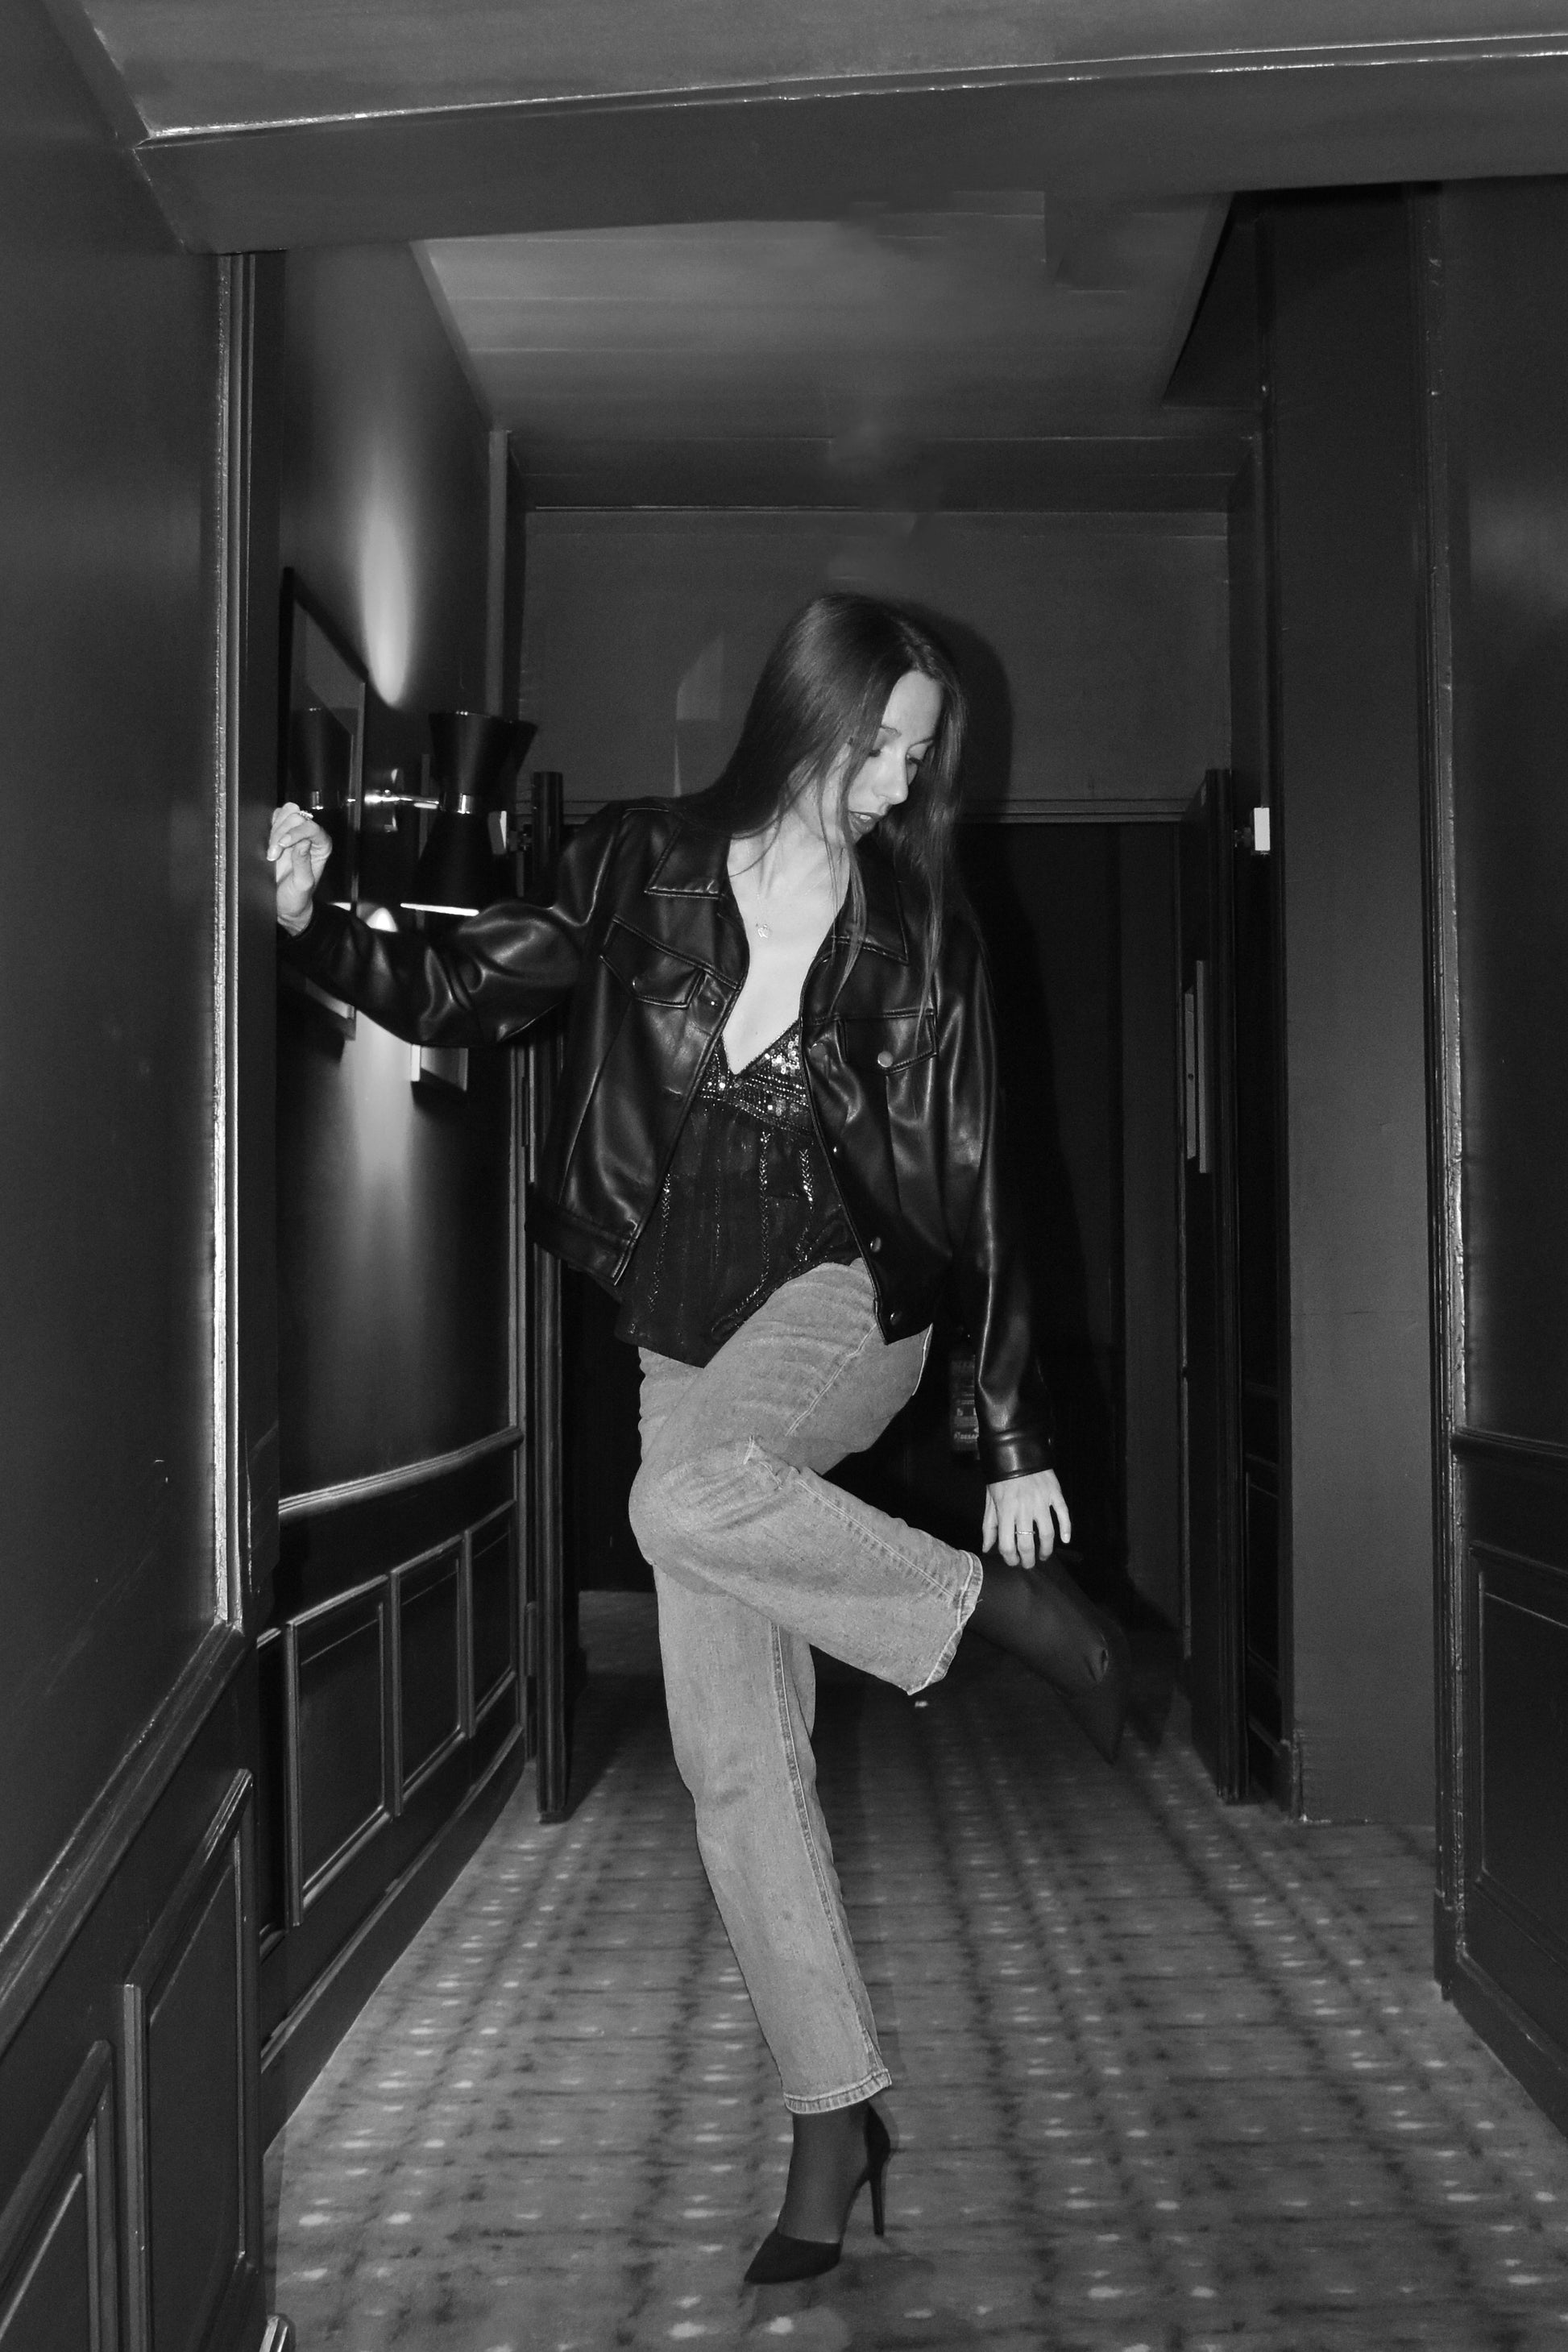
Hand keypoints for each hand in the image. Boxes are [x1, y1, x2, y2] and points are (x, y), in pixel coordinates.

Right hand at [268, 801, 330, 932]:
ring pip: (286, 814)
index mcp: (321, 847)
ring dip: (274, 831)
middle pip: (297, 817)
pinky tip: (267, 845)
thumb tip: (303, 842)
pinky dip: (269, 827)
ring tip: (271, 853)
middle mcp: (310, 837)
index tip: (282, 844)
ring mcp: (294, 833)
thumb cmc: (296, 897)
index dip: (296, 832)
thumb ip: (303, 864)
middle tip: (273, 854)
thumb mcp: (302, 884)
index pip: (312, 828)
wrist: (283, 905)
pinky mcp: (280, 833)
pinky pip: (275, 819)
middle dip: (282, 834)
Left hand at [982, 1468, 1070, 1565]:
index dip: (1010, 1559)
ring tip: (1043, 1555)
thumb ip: (989, 1525)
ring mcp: (1041, 1501)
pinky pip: (1064, 1514)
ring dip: (1046, 1549)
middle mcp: (1023, 1508)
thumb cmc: (1000, 1477)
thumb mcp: (990, 1500)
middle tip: (1029, 1564)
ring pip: (1047, 1533)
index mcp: (1005, 1510)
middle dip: (1028, 1560)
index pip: (1007, 1544)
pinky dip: (1067, 1529)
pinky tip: (1065, 1540)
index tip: (1013, 1562)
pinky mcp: (1055, 1493)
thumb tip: (987, 1548)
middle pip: (1027, 1543)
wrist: (1016, 1450)